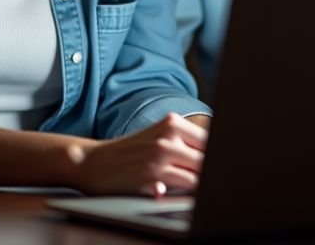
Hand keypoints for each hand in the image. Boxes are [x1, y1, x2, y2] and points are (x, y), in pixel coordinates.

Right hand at [72, 113, 207, 195]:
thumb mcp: (157, 137)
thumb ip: (185, 144)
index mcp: (172, 123)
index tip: (222, 165)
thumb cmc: (129, 153)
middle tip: (214, 180)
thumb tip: (220, 157)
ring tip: (198, 189)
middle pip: (208, 157)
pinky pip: (185, 187)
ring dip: (202, 184)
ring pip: (200, 174)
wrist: (93, 162)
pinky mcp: (152, 177)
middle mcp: (168, 136)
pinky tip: (182, 192)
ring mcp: (160, 156)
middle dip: (213, 171)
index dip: (220, 155)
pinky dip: (188, 192)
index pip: (212, 139)